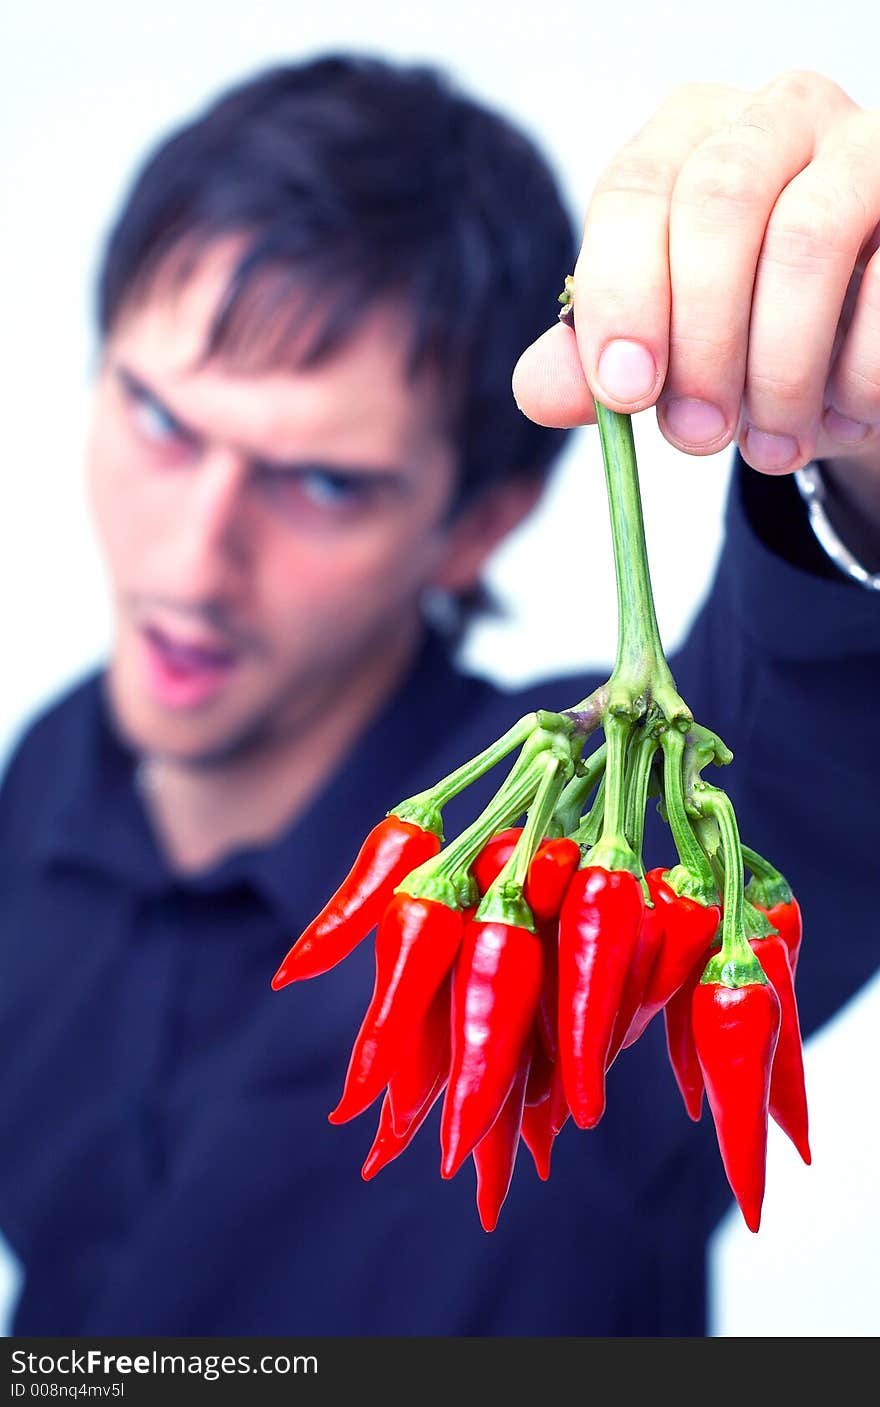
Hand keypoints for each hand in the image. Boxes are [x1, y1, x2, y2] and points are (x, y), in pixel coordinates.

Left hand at [513, 71, 879, 526]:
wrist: (851, 344)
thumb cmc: (740, 332)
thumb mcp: (662, 346)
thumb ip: (595, 364)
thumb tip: (538, 392)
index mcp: (684, 138)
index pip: (633, 193)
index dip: (621, 297)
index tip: (623, 393)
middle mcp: (773, 117)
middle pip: (718, 203)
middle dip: (699, 339)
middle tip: (694, 437)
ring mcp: (862, 150)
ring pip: (807, 242)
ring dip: (778, 370)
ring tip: (766, 449)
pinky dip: (855, 377)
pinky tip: (835, 420)